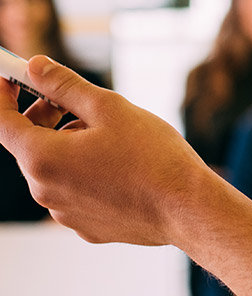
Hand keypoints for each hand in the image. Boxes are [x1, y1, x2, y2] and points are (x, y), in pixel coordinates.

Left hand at [0, 56, 215, 245]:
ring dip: (70, 147)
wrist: (189, 209)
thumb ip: (66, 86)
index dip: (1, 96)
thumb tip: (36, 67)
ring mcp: (65, 214)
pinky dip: (88, 174)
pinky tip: (123, 168)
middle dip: (43, 119)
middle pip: (29, 147)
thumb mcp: (110, 108)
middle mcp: (45, 191)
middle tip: (71, 102)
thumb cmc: (154, 159)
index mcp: (44, 158)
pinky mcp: (88, 227)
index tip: (10, 79)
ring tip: (113, 138)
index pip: (1, 123)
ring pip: (55, 170)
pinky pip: (76, 193)